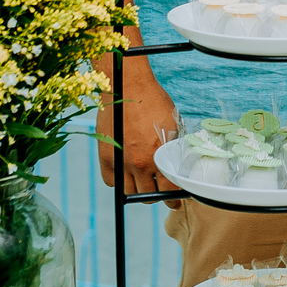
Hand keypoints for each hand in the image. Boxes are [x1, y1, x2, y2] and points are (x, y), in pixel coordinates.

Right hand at [97, 44, 177, 193]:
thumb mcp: (173, 123)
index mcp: (159, 155)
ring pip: (129, 192)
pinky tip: (126, 175)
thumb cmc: (153, 101)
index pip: (168, 189)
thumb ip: (174, 146)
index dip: (174, 197)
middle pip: (148, 195)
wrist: (127, 86)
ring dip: (138, 191)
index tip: (176, 200)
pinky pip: (112, 181)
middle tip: (161, 193)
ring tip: (144, 186)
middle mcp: (139, 162)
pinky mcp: (106, 156)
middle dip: (157, 196)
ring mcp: (121, 161)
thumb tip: (180, 162)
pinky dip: (119, 181)